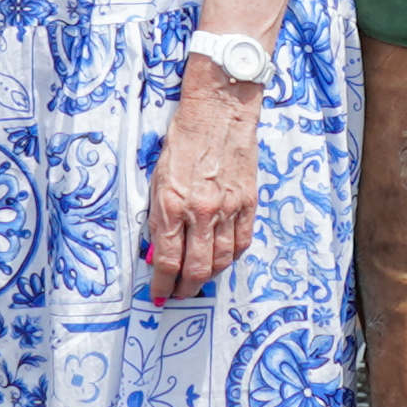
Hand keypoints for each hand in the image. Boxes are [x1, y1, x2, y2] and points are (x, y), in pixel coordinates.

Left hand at [143, 62, 261, 299]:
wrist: (218, 113)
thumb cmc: (183, 141)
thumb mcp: (158, 178)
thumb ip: (159, 217)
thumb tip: (158, 251)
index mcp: (173, 205)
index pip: (168, 260)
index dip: (163, 283)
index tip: (160, 292)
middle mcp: (202, 212)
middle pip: (197, 268)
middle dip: (186, 287)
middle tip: (179, 293)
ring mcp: (228, 209)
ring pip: (222, 260)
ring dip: (209, 277)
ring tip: (199, 280)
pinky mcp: (248, 202)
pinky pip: (242, 242)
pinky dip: (231, 258)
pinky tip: (222, 260)